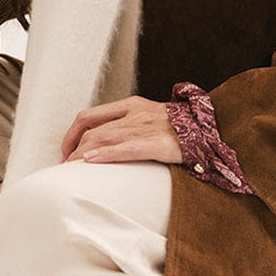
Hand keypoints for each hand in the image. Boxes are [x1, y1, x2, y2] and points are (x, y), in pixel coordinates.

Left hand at [60, 96, 182, 165]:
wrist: (211, 128)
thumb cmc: (180, 128)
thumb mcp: (150, 117)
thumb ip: (129, 125)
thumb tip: (104, 145)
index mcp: (130, 105)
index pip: (88, 116)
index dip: (72, 134)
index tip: (66, 151)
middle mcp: (134, 114)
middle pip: (91, 130)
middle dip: (72, 149)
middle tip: (65, 167)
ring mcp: (145, 128)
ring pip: (103, 139)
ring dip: (81, 155)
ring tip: (70, 170)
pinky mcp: (157, 144)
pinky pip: (125, 149)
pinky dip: (105, 155)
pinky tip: (91, 162)